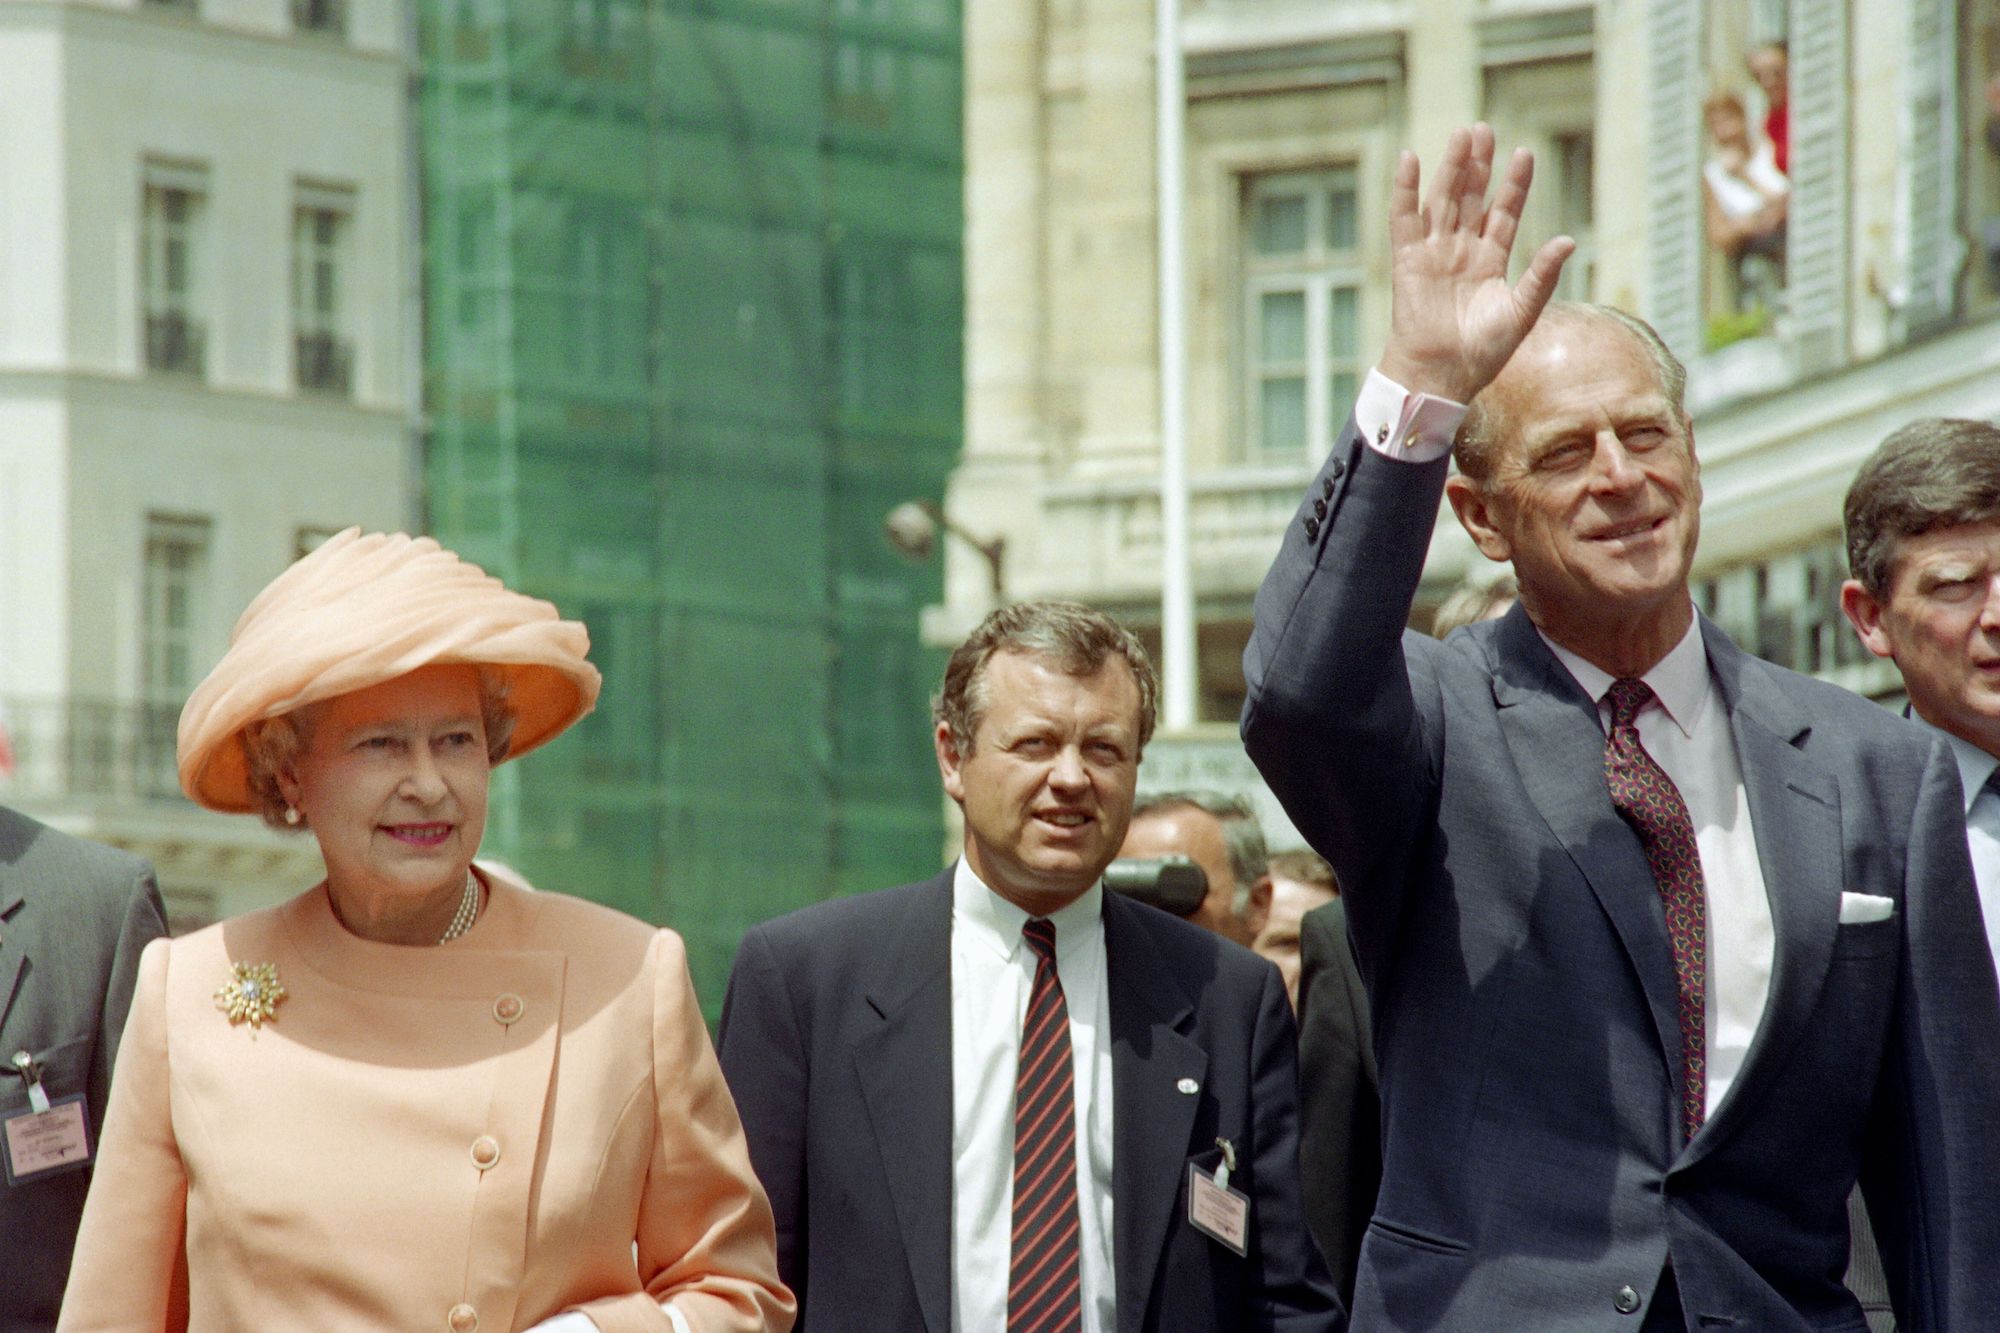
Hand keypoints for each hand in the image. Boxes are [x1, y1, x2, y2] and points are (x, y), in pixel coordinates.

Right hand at [1377, 123, 1574, 404]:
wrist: (1442, 376)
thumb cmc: (1483, 353)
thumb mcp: (1521, 312)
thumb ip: (1542, 276)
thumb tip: (1569, 240)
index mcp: (1490, 261)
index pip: (1504, 213)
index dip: (1514, 185)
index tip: (1524, 153)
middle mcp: (1461, 251)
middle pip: (1471, 197)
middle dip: (1479, 164)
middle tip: (1484, 128)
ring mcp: (1434, 253)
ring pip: (1444, 200)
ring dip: (1451, 168)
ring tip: (1462, 134)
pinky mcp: (1408, 261)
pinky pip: (1404, 219)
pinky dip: (1405, 190)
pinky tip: (1411, 159)